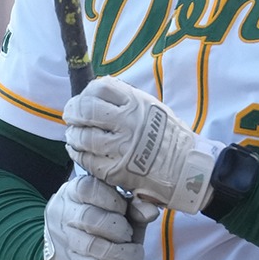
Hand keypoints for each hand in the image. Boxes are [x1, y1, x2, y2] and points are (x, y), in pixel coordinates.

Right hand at [43, 175, 150, 259]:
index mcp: (73, 191)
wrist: (79, 257)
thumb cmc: (104, 224)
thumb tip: (151, 211)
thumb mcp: (120, 211)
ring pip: (93, 246)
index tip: (124, 210)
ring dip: (123, 253)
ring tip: (136, 255)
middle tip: (129, 235)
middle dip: (118, 229)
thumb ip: (136, 207)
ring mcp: (61, 241)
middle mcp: (62, 214)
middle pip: (89, 218)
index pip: (88, 188)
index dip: (112, 200)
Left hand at [64, 77, 224, 213]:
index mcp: (136, 103)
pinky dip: (78, 154)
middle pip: (86, 111)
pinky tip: (78, 151)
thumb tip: (96, 94)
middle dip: (73, 112)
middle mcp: (128, 123)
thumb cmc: (169, 137)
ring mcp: (121, 148)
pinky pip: (87, 160)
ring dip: (74, 135)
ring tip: (73, 135)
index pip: (99, 88)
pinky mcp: (116, 171)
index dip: (85, 94)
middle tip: (70, 116)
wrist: (188, 168)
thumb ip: (126, 99)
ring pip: (83, 137)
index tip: (81, 100)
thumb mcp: (152, 107)